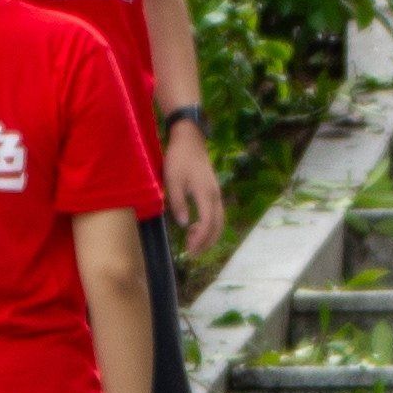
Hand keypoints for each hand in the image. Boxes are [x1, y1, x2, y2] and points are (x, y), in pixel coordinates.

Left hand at [161, 118, 226, 258]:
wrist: (190, 139)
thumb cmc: (178, 158)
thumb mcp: (172, 180)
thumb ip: (178, 202)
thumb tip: (183, 223)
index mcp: (205, 194)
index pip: (206, 223)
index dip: (199, 239)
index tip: (189, 250)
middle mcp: (214, 195)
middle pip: (217, 225)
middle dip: (206, 242)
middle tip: (192, 253)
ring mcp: (216, 193)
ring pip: (219, 220)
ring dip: (209, 235)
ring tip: (193, 243)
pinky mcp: (213, 191)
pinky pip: (217, 214)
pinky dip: (210, 225)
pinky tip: (196, 227)